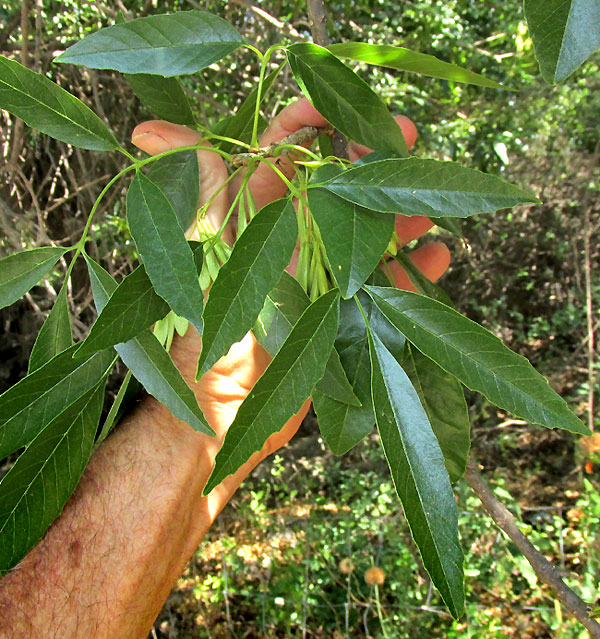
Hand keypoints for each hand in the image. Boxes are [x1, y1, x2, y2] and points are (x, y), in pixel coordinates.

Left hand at [130, 98, 449, 502]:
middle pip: (335, 184)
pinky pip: (381, 283)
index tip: (345, 106)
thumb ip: (197, 198)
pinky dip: (409, 269)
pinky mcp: (339, 311)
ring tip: (426, 202)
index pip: (282, 150)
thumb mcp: (203, 263)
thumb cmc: (207, 342)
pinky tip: (434, 257)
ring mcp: (318, 274)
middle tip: (406, 136)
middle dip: (369, 157)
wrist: (225, 416)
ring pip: (365, 230)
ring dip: (396, 212)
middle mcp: (289, 239)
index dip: (312, 120)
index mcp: (254, 220)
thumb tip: (147, 133)